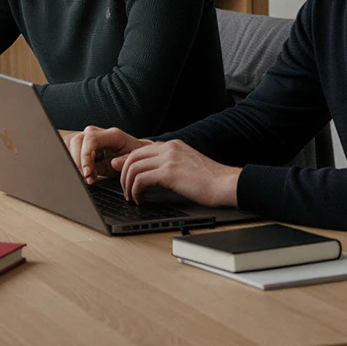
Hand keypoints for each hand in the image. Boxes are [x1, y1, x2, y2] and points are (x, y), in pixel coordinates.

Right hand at [67, 125, 150, 184]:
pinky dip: (71, 161)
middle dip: (79, 162)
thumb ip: (125, 161)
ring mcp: (88, 137)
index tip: (87, 173)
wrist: (133, 155)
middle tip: (88, 178)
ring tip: (87, 177)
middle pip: (77, 140)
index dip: (86, 156)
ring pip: (70, 143)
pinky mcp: (82, 144)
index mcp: (112, 135)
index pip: (91, 139)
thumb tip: (113, 162)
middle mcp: (98, 132)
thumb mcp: (134, 161)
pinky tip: (82, 173)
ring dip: (74, 162)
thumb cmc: (132, 157)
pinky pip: (68, 148)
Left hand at [114, 139, 241, 208]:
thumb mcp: (187, 165)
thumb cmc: (210, 180)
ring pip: (134, 168)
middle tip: (125, 189)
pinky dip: (136, 191)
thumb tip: (152, 172)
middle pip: (133, 156)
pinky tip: (141, 200)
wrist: (225, 184)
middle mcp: (169, 148)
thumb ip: (169, 164)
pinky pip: (141, 179)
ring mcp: (168, 158)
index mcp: (173, 145)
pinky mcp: (169, 172)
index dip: (128, 162)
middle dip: (124, 174)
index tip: (121, 173)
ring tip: (132, 197)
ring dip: (128, 185)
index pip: (141, 149)